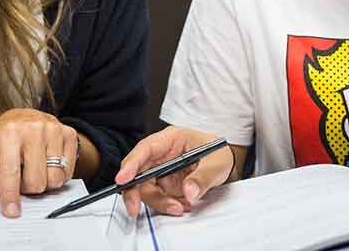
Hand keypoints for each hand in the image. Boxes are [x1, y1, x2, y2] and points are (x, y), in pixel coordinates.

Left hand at [0, 108, 78, 217]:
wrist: (26, 115)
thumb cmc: (6, 134)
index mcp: (10, 133)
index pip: (10, 173)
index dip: (10, 196)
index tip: (11, 211)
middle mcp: (34, 129)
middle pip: (36, 181)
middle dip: (28, 189)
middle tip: (22, 179)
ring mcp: (54, 131)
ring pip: (55, 179)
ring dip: (44, 183)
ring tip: (35, 171)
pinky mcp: (69, 134)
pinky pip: (68, 172)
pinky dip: (58, 175)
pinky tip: (48, 165)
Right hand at [115, 126, 235, 216]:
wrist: (225, 164)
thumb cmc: (218, 153)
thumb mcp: (216, 163)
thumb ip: (203, 177)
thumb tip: (188, 192)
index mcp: (170, 139)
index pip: (145, 149)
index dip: (131, 164)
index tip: (122, 179)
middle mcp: (161, 154)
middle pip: (138, 172)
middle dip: (134, 192)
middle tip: (134, 208)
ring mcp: (161, 171)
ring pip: (146, 189)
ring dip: (159, 202)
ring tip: (180, 207)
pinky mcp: (164, 185)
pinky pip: (157, 198)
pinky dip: (167, 205)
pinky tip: (183, 205)